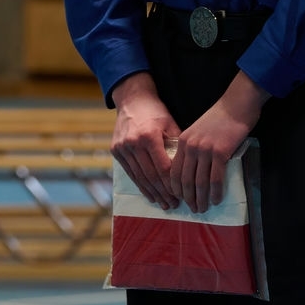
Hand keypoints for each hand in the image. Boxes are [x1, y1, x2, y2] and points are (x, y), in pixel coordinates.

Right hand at [111, 72, 180, 210]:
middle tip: (174, 204)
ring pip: (139, 177)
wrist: (132, 100)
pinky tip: (150, 195)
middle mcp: (133, 143)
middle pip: (150, 175)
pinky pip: (130, 173)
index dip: (172, 183)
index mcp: (149, 136)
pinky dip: (140, 186)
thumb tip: (188, 168)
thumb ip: (176, 146)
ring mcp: (122, 148)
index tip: (182, 193)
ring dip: (152, 193)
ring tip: (163, 204)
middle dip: (163, 192)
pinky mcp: (116, 151)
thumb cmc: (156, 112)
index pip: (162, 167)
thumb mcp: (170, 124)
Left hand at [168, 71, 269, 211]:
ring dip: (201, 199)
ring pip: (199, 182)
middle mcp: (191, 147)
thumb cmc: (220, 117)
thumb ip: (193, 147)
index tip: (180, 199)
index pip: (174, 171)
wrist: (237, 104)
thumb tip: (194, 170)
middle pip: (185, 180)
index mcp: (183, 142)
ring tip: (203, 209)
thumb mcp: (198, 130)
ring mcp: (205, 150)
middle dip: (187, 198)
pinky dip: (215, 192)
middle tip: (192, 209)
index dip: (176, 189)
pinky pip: (215, 179)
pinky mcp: (220, 152)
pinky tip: (216, 200)